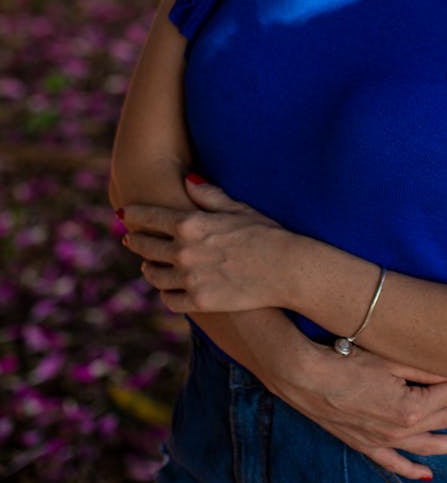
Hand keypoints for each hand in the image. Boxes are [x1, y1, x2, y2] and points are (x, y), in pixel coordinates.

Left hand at [121, 178, 288, 312]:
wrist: (287, 269)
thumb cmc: (266, 233)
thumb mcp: (237, 208)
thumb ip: (209, 195)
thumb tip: (187, 180)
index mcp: (191, 224)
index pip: (149, 217)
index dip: (133, 215)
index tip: (124, 214)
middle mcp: (184, 252)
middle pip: (145, 247)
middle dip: (135, 241)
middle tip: (130, 239)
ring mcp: (190, 279)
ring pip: (153, 275)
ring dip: (149, 268)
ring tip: (149, 265)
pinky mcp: (200, 302)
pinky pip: (169, 300)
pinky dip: (166, 293)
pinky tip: (169, 288)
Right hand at [263, 338, 446, 480]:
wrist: (304, 375)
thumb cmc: (345, 359)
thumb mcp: (389, 359)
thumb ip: (423, 368)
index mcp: (409, 408)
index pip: (446, 396)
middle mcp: (399, 430)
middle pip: (442, 421)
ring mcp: (382, 440)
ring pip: (426, 447)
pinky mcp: (364, 444)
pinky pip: (394, 464)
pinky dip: (412, 470)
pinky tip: (427, 475)